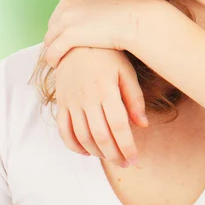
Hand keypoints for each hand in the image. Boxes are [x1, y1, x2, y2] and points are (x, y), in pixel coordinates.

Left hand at [44, 0, 159, 67]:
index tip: (71, 33)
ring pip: (50, 38)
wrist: (138, 19)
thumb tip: (104, 11)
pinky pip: (52, 51)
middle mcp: (69, 3)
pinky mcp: (68, 36)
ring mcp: (67, 19)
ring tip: (59, 57)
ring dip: (53, 48)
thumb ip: (101, 2)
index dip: (66, 23)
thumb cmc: (134, 10)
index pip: (63, 9)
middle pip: (54, 23)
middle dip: (57, 35)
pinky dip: (53, 59)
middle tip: (64, 47)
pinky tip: (58, 65)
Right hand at [55, 46, 147, 166]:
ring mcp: (71, 102)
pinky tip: (87, 152)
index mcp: (106, 90)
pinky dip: (74, 146)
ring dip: (97, 152)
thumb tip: (143, 125)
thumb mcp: (126, 72)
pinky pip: (64, 131)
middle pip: (100, 135)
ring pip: (82, 136)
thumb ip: (134, 99)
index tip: (135, 158)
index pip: (118, 126)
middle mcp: (87, 99)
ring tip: (111, 158)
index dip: (127, 145)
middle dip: (114, 154)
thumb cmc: (108, 55)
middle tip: (126, 163)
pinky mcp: (61, 103)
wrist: (78, 41)